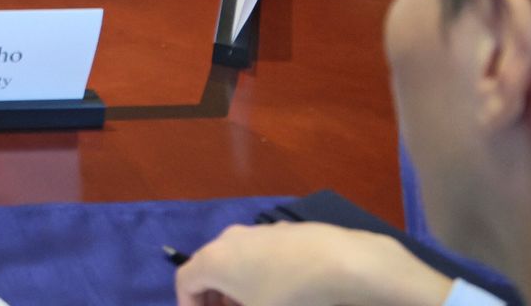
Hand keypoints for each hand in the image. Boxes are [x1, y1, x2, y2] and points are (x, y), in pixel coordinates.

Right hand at [173, 221, 453, 305]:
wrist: (345, 265)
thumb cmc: (291, 297)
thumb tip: (239, 303)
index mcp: (214, 259)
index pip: (185, 280)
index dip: (187, 304)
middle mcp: (230, 239)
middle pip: (210, 268)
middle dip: (214, 296)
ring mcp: (260, 232)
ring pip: (238, 260)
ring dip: (239, 286)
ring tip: (258, 305)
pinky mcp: (288, 233)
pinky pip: (262, 255)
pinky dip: (262, 275)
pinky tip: (287, 293)